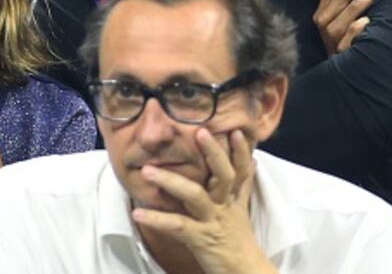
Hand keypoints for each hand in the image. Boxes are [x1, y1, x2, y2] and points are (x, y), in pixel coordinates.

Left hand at [131, 129, 276, 273]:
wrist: (245, 273)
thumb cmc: (238, 239)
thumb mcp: (241, 210)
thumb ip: (242, 186)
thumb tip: (252, 162)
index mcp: (233, 199)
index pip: (240, 170)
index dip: (240, 151)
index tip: (236, 130)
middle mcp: (225, 207)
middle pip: (224, 176)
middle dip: (213, 154)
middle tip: (200, 132)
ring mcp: (213, 222)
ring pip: (195, 196)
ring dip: (170, 181)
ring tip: (147, 171)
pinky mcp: (200, 239)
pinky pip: (178, 226)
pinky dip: (157, 219)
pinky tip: (139, 213)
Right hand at [313, 0, 373, 55]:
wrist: (358, 77)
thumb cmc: (358, 42)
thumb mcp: (347, 23)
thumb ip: (345, 7)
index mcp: (322, 25)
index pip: (323, 3)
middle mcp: (324, 37)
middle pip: (329, 13)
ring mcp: (334, 48)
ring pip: (338, 26)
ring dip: (353, 7)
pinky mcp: (345, 59)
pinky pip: (348, 42)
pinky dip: (356, 30)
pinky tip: (368, 20)